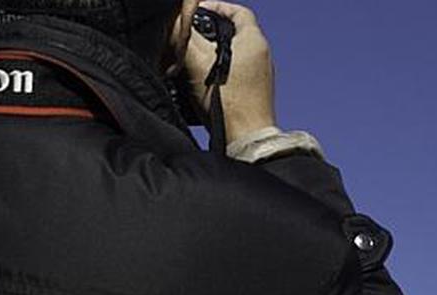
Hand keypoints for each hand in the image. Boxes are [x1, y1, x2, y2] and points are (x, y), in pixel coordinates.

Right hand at [183, 1, 277, 143]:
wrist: (246, 139)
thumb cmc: (229, 104)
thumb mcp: (199, 65)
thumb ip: (185, 40)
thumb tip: (175, 25)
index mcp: (254, 41)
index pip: (238, 11)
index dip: (218, 6)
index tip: (200, 10)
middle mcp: (262, 55)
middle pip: (235, 32)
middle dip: (212, 32)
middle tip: (192, 36)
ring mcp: (261, 75)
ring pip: (234, 54)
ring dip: (214, 54)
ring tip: (194, 61)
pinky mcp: (255, 92)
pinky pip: (237, 72)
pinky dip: (221, 70)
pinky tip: (204, 82)